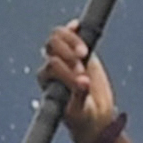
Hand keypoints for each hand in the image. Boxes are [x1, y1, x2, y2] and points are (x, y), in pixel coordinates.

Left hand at [40, 22, 118, 142]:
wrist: (94, 116)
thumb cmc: (83, 116)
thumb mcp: (80, 110)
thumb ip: (80, 95)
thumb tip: (84, 82)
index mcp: (47, 80)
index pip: (52, 66)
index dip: (66, 70)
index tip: (82, 79)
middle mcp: (53, 65)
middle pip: (51, 46)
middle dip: (67, 53)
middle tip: (82, 64)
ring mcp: (65, 56)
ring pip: (58, 37)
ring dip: (71, 40)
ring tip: (84, 52)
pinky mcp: (79, 52)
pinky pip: (71, 35)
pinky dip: (73, 30)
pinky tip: (78, 25)